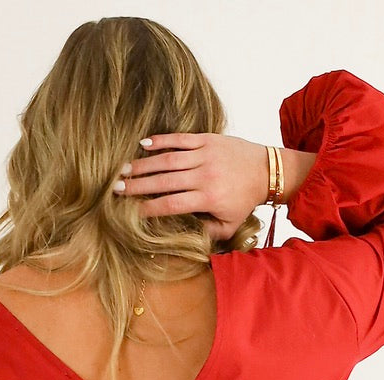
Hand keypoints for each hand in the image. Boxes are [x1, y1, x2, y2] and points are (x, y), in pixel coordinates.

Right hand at [115, 132, 271, 241]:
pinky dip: (162, 141)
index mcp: (208, 198)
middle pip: (164, 182)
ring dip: (144, 164)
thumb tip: (184, 236)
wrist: (266, 170)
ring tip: (124, 169)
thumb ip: (206, 232)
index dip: (150, 208)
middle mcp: (204, 176)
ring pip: (169, 160)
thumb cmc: (245, 200)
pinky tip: (143, 144)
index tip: (132, 211)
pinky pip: (181, 139)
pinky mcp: (208, 139)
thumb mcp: (229, 225)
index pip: (172, 204)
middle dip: (138, 185)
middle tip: (116, 188)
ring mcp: (205, 155)